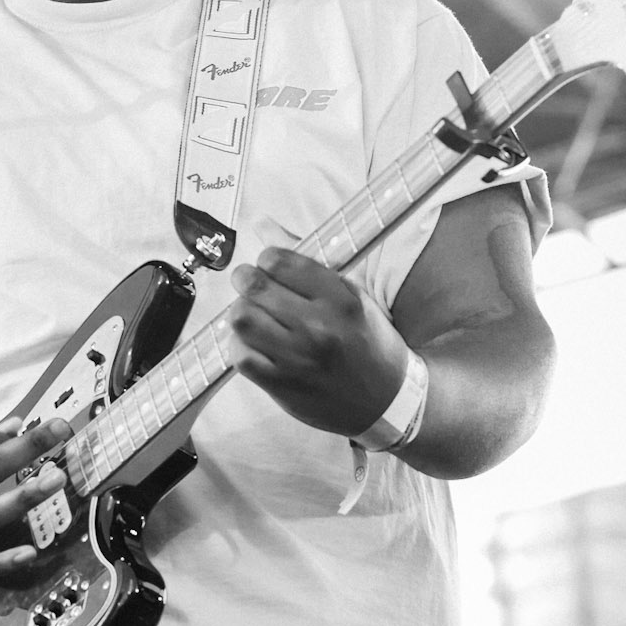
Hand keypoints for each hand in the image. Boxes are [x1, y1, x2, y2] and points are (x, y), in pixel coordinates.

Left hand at [226, 247, 409, 436]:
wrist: (386, 400)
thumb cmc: (369, 341)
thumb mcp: (352, 295)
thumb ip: (306, 262)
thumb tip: (262, 225)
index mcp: (340, 300)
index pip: (280, 262)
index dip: (267, 259)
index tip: (269, 265)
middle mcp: (319, 328)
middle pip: (255, 288)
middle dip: (246, 279)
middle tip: (250, 283)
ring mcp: (298, 359)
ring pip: (242, 319)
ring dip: (241, 311)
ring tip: (253, 313)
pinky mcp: (282, 386)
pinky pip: (240, 355)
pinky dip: (239, 344)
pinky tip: (253, 341)